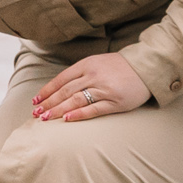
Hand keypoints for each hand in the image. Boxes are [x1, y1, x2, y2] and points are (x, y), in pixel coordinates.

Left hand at [32, 51, 150, 121]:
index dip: (47, 90)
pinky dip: (79, 114)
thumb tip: (60, 87)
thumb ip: (81, 72)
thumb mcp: (98, 63)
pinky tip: (67, 119)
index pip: (61, 79)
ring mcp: (104, 89)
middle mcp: (93, 76)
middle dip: (49, 103)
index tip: (36, 100)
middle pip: (65, 91)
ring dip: (59, 110)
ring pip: (76, 100)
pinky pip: (94, 109)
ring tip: (46, 118)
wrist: (146, 67)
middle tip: (36, 113)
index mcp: (87, 65)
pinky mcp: (115, 101)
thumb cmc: (120, 67)